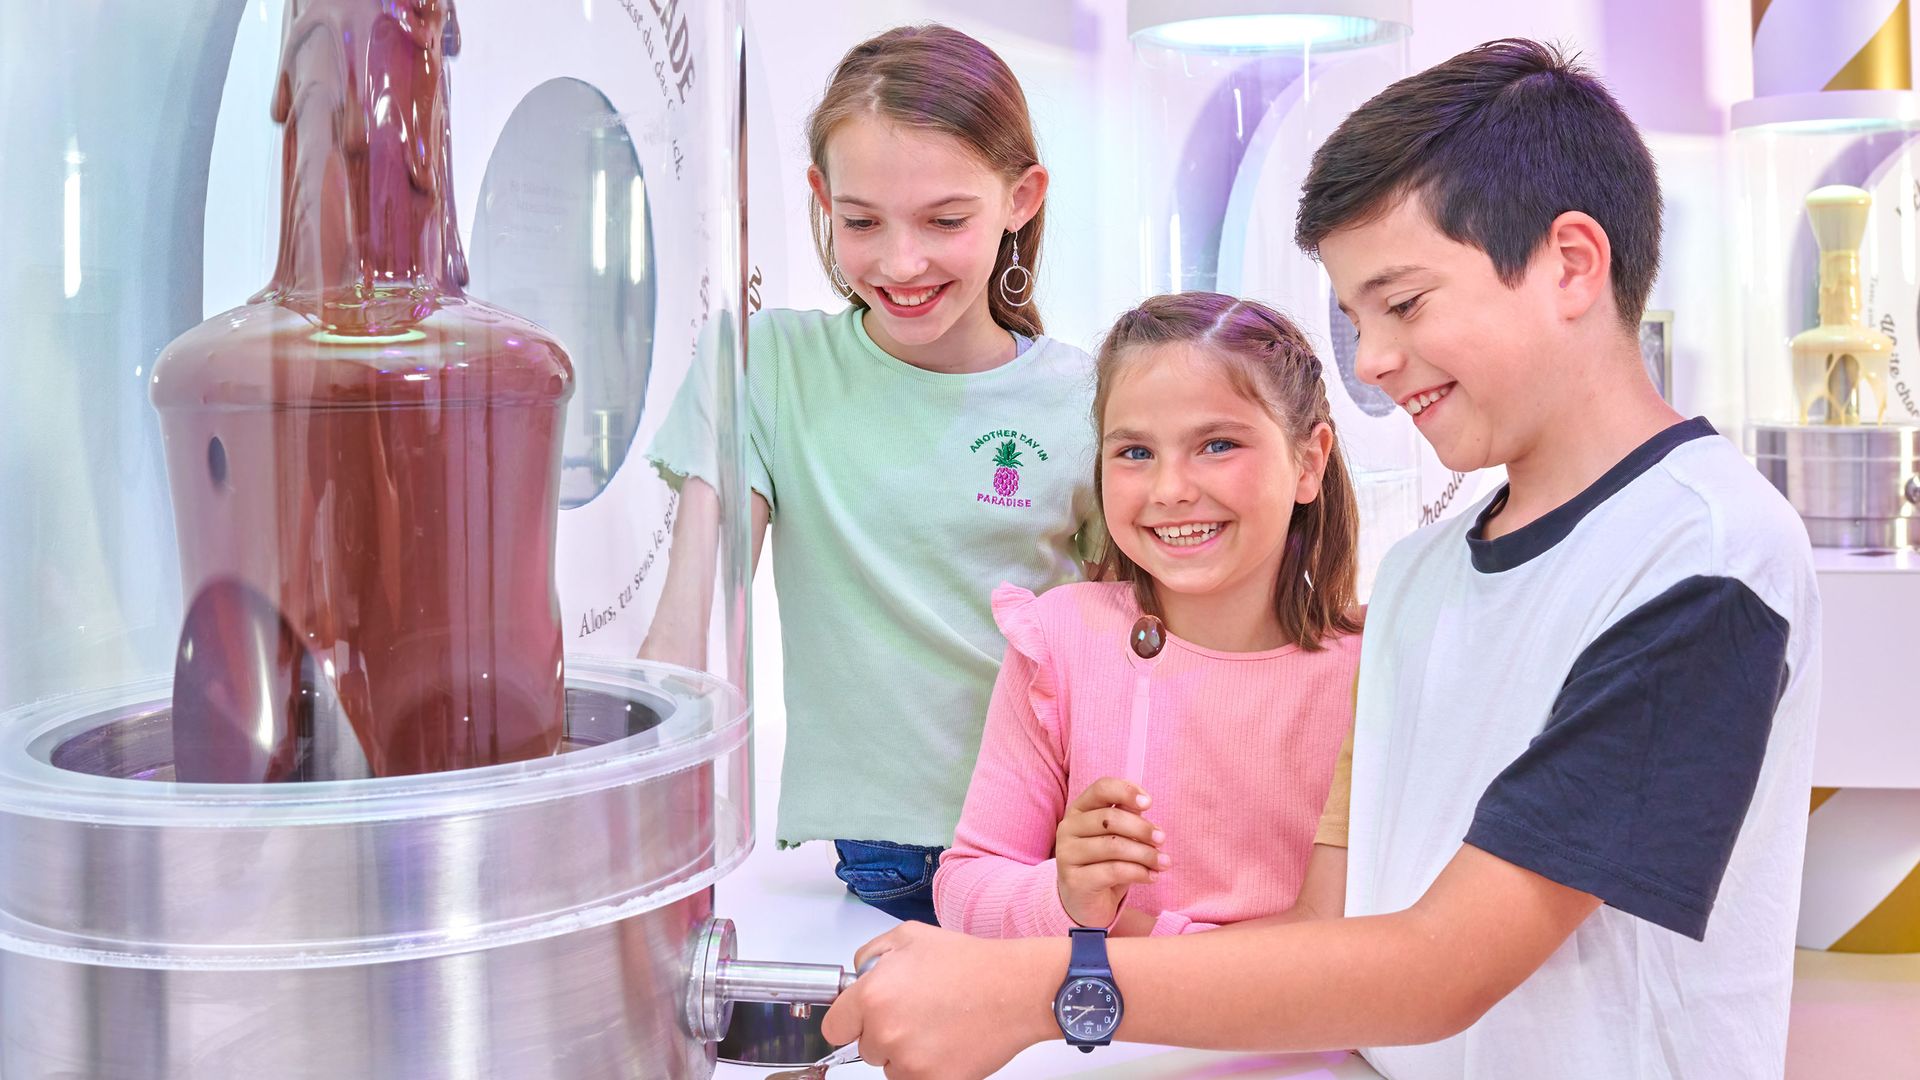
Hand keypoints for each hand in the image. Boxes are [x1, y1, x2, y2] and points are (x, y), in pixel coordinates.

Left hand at [820, 922, 1058, 1079]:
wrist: (1015, 990)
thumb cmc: (969, 963)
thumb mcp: (910, 936)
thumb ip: (870, 956)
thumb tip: (856, 977)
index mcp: (873, 995)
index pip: (834, 1027)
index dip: (850, 1020)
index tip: (862, 1018)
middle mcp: (885, 1031)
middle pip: (865, 1048)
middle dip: (884, 1033)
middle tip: (917, 1012)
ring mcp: (909, 1062)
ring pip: (889, 1067)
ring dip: (905, 1054)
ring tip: (936, 1027)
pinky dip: (927, 1068)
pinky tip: (947, 1044)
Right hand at [1055, 777, 1164, 928]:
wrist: (1084, 903)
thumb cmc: (1104, 863)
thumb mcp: (1117, 837)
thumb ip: (1128, 818)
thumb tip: (1143, 805)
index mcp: (1078, 810)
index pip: (1101, 789)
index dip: (1126, 791)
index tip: (1149, 803)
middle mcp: (1067, 829)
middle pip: (1109, 819)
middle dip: (1142, 828)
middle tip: (1162, 839)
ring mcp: (1067, 855)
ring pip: (1114, 846)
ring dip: (1145, 854)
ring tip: (1163, 862)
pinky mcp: (1074, 880)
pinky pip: (1113, 871)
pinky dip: (1139, 872)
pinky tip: (1152, 876)